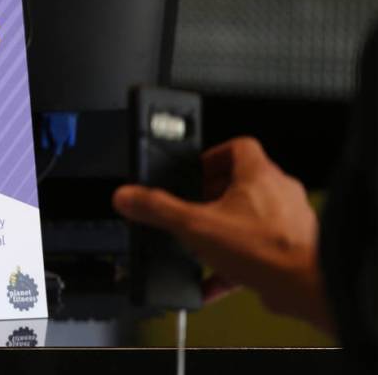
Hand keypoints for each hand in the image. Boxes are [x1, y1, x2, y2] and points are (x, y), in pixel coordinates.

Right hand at [113, 137, 332, 331]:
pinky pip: (256, 250)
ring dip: (224, 227)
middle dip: (213, 196)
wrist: (304, 287)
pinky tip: (212, 280)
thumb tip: (128, 196)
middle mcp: (279, 193)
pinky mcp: (291, 250)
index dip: (212, 155)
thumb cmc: (265, 249)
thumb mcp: (195, 225)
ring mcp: (289, 221)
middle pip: (242, 181)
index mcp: (259, 175)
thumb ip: (157, 209)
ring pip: (251, 216)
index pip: (238, 146)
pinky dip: (233, 261)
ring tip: (202, 242)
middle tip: (193, 207)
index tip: (195, 170)